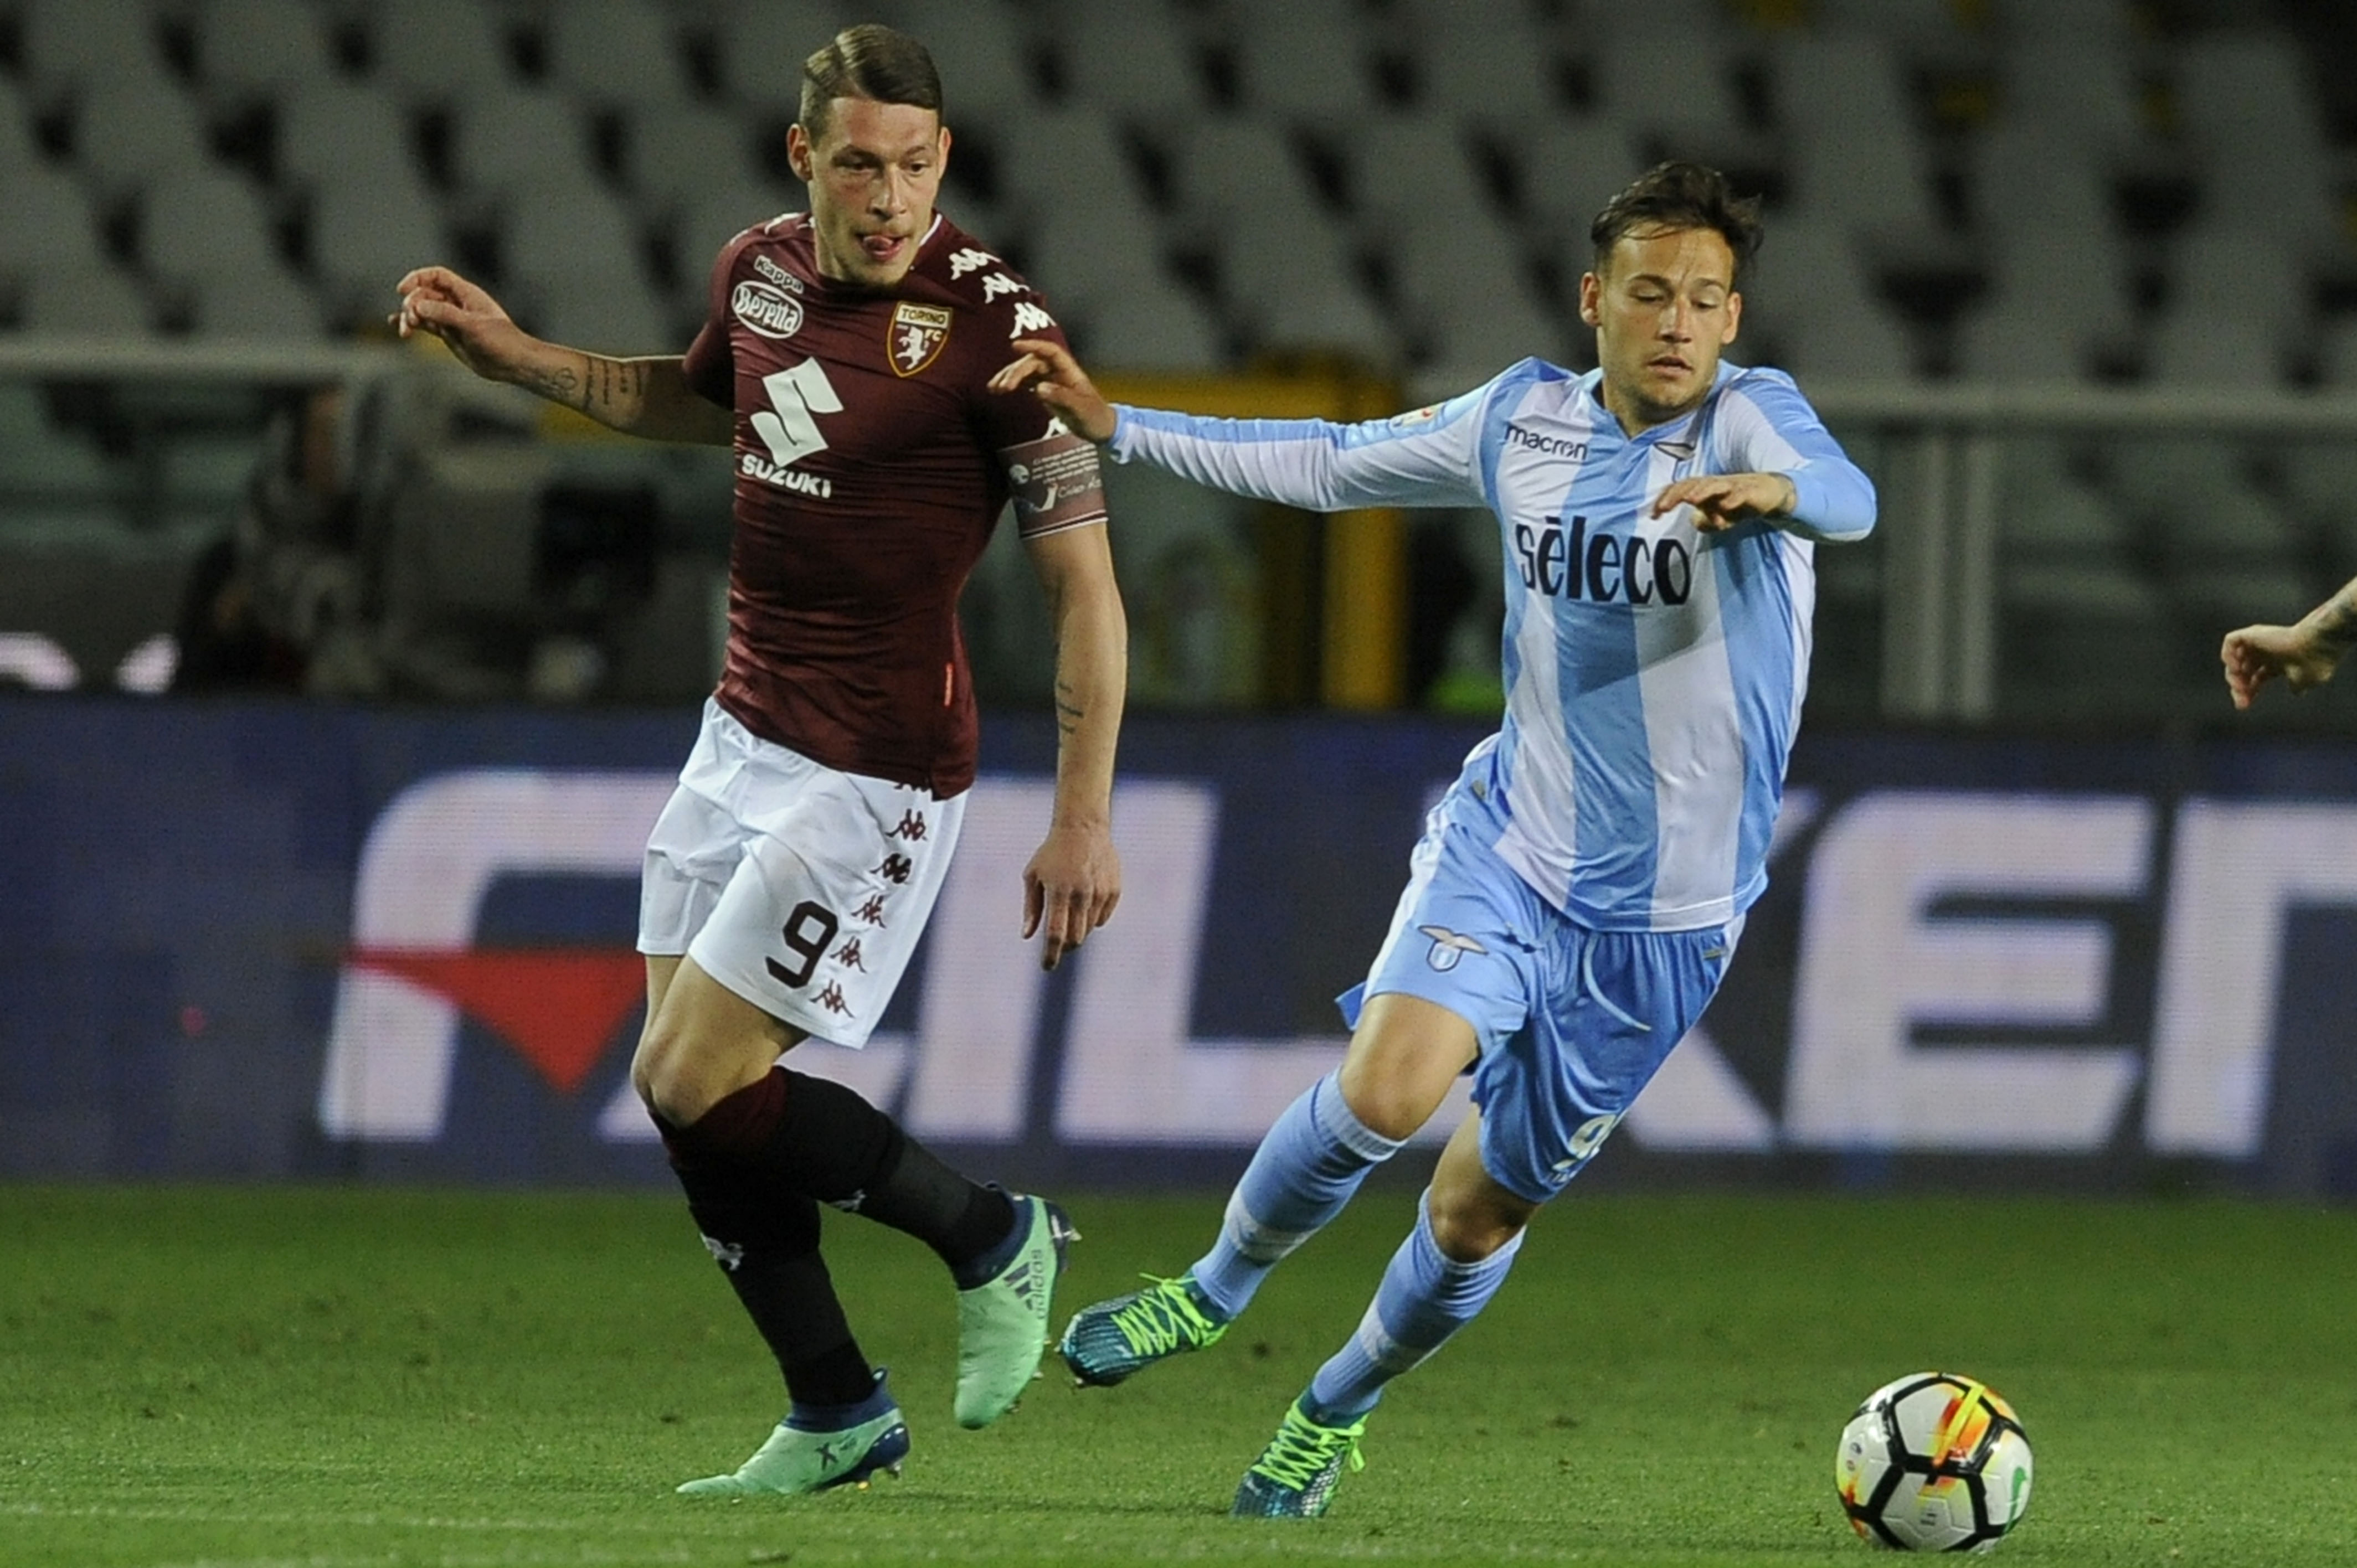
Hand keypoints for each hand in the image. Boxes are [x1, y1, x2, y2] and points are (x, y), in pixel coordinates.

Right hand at [391, 265, 533, 383]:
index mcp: (466, 294)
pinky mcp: (448, 334)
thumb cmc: (501, 341)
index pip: (436, 276)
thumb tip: (418, 307)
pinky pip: (425, 325)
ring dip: (410, 317)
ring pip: (422, 310)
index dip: (417, 278)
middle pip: (425, 294)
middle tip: (411, 320)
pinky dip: (412, 325)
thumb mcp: (473, 326)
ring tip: (405, 331)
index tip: (402, 290)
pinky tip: (398, 327)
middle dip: (412, 304)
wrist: (513, 363)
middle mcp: (456, 303)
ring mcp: (451, 319)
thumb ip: (446, 314)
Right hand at [989, 337, 1117, 442]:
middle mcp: (1058, 373)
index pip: (1050, 352)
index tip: (1015, 346)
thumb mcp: (1081, 409)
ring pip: (1026, 372)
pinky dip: (1013, 385)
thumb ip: (1061, 398)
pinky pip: (1026, 383)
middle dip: (1015, 371)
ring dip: (1009, 377)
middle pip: (1033, 363)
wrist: (1101, 429)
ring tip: (993, 388)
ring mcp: (1051, 381)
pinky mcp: (1046, 392)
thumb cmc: (1096, 418)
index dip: (1033, 346)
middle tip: (1002, 387)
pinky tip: (999, 390)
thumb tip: (1038, 388)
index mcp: (1070, 372)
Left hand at [1021, 819, 1120, 970]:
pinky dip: (1092, 918)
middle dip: (1065, 945)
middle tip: (1058, 940)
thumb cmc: (1052, 853)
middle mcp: (1082, 894)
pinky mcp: (1114, 890)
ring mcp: (1101, 893)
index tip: (1047, 967)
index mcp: (1059, 892)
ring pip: (1089, 929)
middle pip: (1076, 938)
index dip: (1051, 955)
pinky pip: (1102, 918)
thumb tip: (1027, 936)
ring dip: (1078, 929)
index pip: (1056, 934)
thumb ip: (1031, 908)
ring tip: (1070, 909)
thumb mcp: (1033, 875)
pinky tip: (1085, 900)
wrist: (1083, 827)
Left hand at [1650, 472, 1797, 532]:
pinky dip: (1732, 499)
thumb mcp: (1720, 516)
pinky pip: (1740, 494)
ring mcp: (1732, 486)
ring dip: (1701, 492)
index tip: (1653, 515)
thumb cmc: (1741, 502)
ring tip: (1689, 500)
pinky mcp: (1750, 491)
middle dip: (1677, 495)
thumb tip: (1695, 523)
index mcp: (1705, 488)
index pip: (1680, 489)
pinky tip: (1725, 507)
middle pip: (1692, 485)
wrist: (1772, 493)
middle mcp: (1715, 484)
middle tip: (1663, 507)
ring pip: (1713, 485)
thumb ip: (1707, 521)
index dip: (1666, 499)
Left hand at [2221, 622, 2339, 709]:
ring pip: (2234, 659)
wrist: (2316, 648)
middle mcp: (2268, 652)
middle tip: (2242, 702)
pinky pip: (2230, 641)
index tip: (2244, 706)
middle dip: (2239, 689)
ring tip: (2241, 687)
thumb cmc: (2315, 664)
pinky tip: (2236, 669)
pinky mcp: (2253, 633)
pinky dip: (2228, 654)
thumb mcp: (2305, 682)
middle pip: (2243, 671)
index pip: (2255, 678)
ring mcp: (2260, 642)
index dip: (2248, 692)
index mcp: (2278, 662)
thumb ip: (2297, 686)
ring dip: (2233, 676)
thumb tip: (2297, 692)